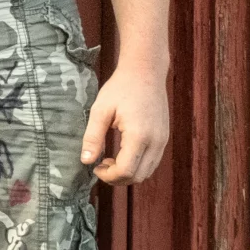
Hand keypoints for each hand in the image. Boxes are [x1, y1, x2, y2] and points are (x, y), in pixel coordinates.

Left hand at [81, 58, 168, 184]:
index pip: (126, 171)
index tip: (95, 166)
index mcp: (139, 135)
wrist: (145, 72)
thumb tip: (85, 161)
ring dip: (127, 173)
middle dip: (117, 178)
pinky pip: (152, 161)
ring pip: (147, 172)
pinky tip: (122, 153)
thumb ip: (93, 137)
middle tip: (100, 165)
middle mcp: (156, 141)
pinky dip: (137, 165)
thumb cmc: (120, 88)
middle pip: (138, 177)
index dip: (108, 176)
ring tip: (110, 159)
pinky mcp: (164, 138)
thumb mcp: (100, 110)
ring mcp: (163, 140)